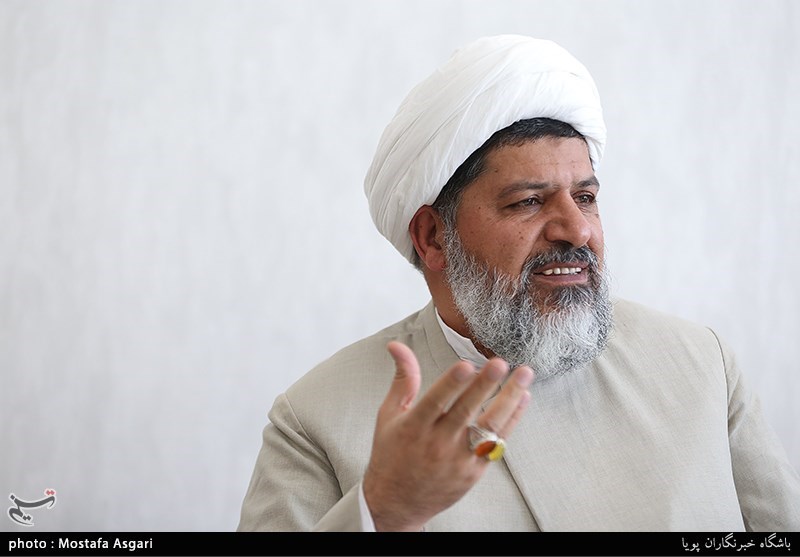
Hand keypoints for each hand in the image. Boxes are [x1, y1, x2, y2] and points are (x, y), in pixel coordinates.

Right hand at [361, 341, 533, 531]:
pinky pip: (498, 442)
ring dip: (509, 399)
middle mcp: (437, 444)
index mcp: (414, 428)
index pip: (435, 401)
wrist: (397, 502)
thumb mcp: (389, 415)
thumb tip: (397, 345)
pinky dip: (512, 419)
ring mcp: (459, 459)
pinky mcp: (474, 471)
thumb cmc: (391, 454)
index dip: (451, 383)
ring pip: (489, 426)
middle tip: (501, 363)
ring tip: (524, 375)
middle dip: (485, 386)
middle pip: (465, 411)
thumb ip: (403, 379)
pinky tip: (523, 398)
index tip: (466, 364)